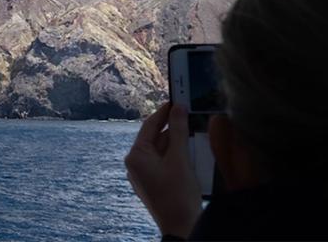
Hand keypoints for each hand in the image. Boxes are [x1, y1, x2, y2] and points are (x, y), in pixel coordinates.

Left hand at [125, 102, 201, 238]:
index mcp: (136, 156)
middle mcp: (135, 165)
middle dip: (172, 128)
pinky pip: (163, 163)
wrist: (182, 228)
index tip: (176, 100)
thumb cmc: (179, 195)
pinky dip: (175, 156)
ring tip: (193, 132)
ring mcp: (143, 176)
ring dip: (176, 143)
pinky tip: (190, 153)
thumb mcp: (180, 159)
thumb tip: (178, 108)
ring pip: (160, 151)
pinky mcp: (153, 184)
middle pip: (155, 138)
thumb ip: (179, 131)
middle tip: (188, 114)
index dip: (164, 112)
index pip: (149, 126)